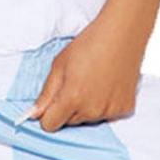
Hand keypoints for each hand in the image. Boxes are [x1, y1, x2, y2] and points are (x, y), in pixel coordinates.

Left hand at [19, 13, 144, 131]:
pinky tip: (107, 85)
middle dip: (67, 108)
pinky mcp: (125, 109)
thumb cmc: (88, 45)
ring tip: (93, 82)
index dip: (48, 114)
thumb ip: (46, 93)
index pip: (50, 125)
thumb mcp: (59, 65)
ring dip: (86, 107)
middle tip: (76, 83)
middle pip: (69, 122)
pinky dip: (105, 105)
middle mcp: (92, 110)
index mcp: (72, 98)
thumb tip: (34, 114)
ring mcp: (110, 111)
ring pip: (88, 120)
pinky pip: (107, 115)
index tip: (53, 101)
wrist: (121, 34)